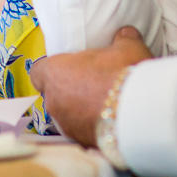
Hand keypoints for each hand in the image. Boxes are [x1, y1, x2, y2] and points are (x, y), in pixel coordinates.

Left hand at [32, 26, 152, 145]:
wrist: (138, 112)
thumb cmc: (124, 72)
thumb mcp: (128, 47)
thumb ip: (122, 39)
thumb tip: (125, 34)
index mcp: (55, 73)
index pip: (38, 72)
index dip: (52, 70)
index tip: (67, 68)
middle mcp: (54, 101)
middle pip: (53, 95)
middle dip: (69, 91)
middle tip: (91, 84)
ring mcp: (66, 125)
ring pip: (67, 116)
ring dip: (80, 111)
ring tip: (104, 105)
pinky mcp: (83, 142)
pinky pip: (83, 132)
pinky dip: (93, 128)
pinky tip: (111, 121)